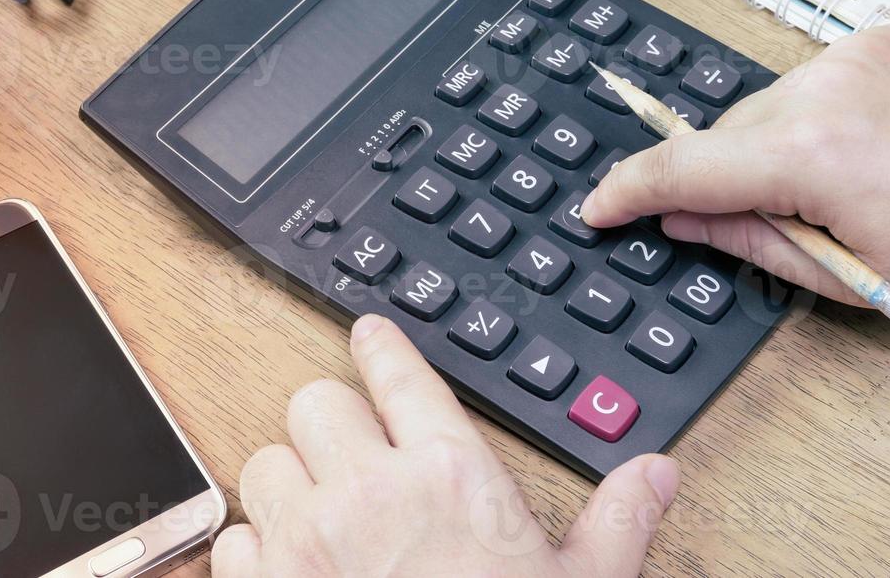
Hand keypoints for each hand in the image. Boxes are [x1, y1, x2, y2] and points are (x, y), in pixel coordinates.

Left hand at [211, 314, 679, 576]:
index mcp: (452, 477)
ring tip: (322, 517)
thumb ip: (617, 521)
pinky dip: (256, 547)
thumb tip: (656, 473)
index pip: (399, 373)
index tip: (370, 336)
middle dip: (332, 425)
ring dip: (288, 484)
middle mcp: (370, 493)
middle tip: (353, 458)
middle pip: (314, 401)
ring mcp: (308, 540)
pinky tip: (292, 567)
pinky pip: (233, 536)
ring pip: (265, 461)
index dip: (381, 345)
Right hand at [583, 24, 889, 314]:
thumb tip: (678, 216)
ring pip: (761, 105)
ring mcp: (850, 53)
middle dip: (726, 177)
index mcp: (811, 155)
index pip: (683, 169)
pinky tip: (860, 146)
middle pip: (722, 134)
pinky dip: (810, 114)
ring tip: (837, 186)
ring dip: (770, 144)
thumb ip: (746, 239)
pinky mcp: (876, 37)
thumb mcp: (846, 276)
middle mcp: (821, 88)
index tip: (597, 208)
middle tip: (780, 221)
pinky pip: (807, 79)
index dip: (628, 191)